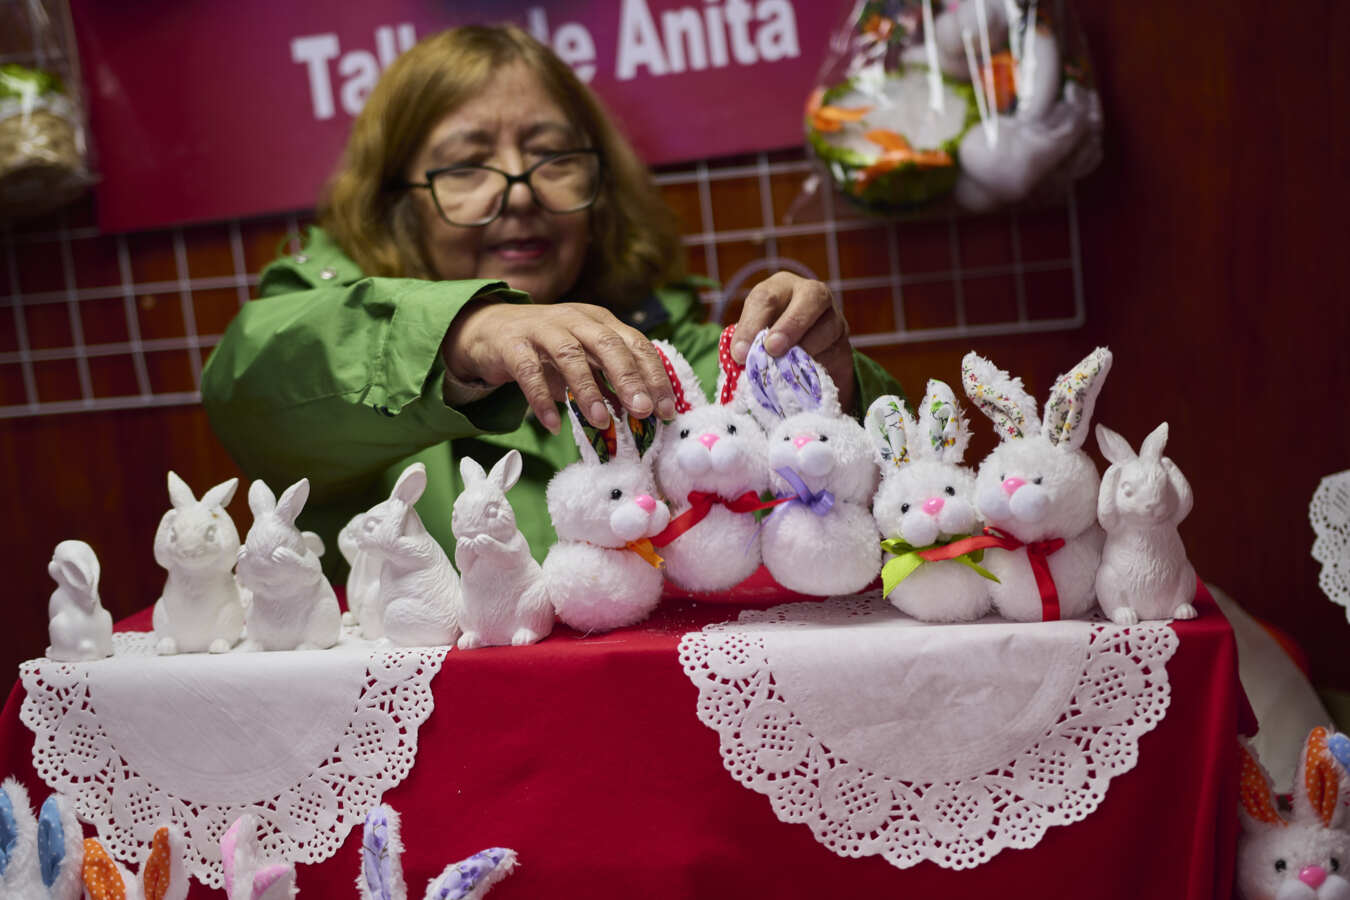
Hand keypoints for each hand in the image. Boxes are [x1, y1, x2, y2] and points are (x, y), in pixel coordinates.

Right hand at [442, 301, 677, 433]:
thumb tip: (644, 413)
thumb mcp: (585, 359)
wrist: (491, 329)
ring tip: (600, 421)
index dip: (653, 376)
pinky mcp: (512, 344)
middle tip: (642, 410)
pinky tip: (553, 425)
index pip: (635, 344)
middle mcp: (575, 319)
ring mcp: (542, 329)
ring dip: (588, 390)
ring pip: (570, 355)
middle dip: (628, 378)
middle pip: (608, 344)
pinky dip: (542, 400)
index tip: (666, 409)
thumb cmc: (548, 348)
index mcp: (600, 321)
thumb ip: (610, 381)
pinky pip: (529, 372)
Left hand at [729, 272, 855, 412]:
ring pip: (827, 327)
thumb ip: (748, 342)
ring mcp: (832, 317)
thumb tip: (742, 356)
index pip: (765, 298)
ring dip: (806, 350)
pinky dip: (818, 365)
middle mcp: (810, 294)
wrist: (802, 355)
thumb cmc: (769, 339)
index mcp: (780, 287)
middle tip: (772, 349)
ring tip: (786, 368)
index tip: (740, 354)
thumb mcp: (754, 334)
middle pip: (810, 298)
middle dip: (790, 325)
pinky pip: (834, 353)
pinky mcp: (843, 343)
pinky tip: (802, 376)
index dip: (751, 325)